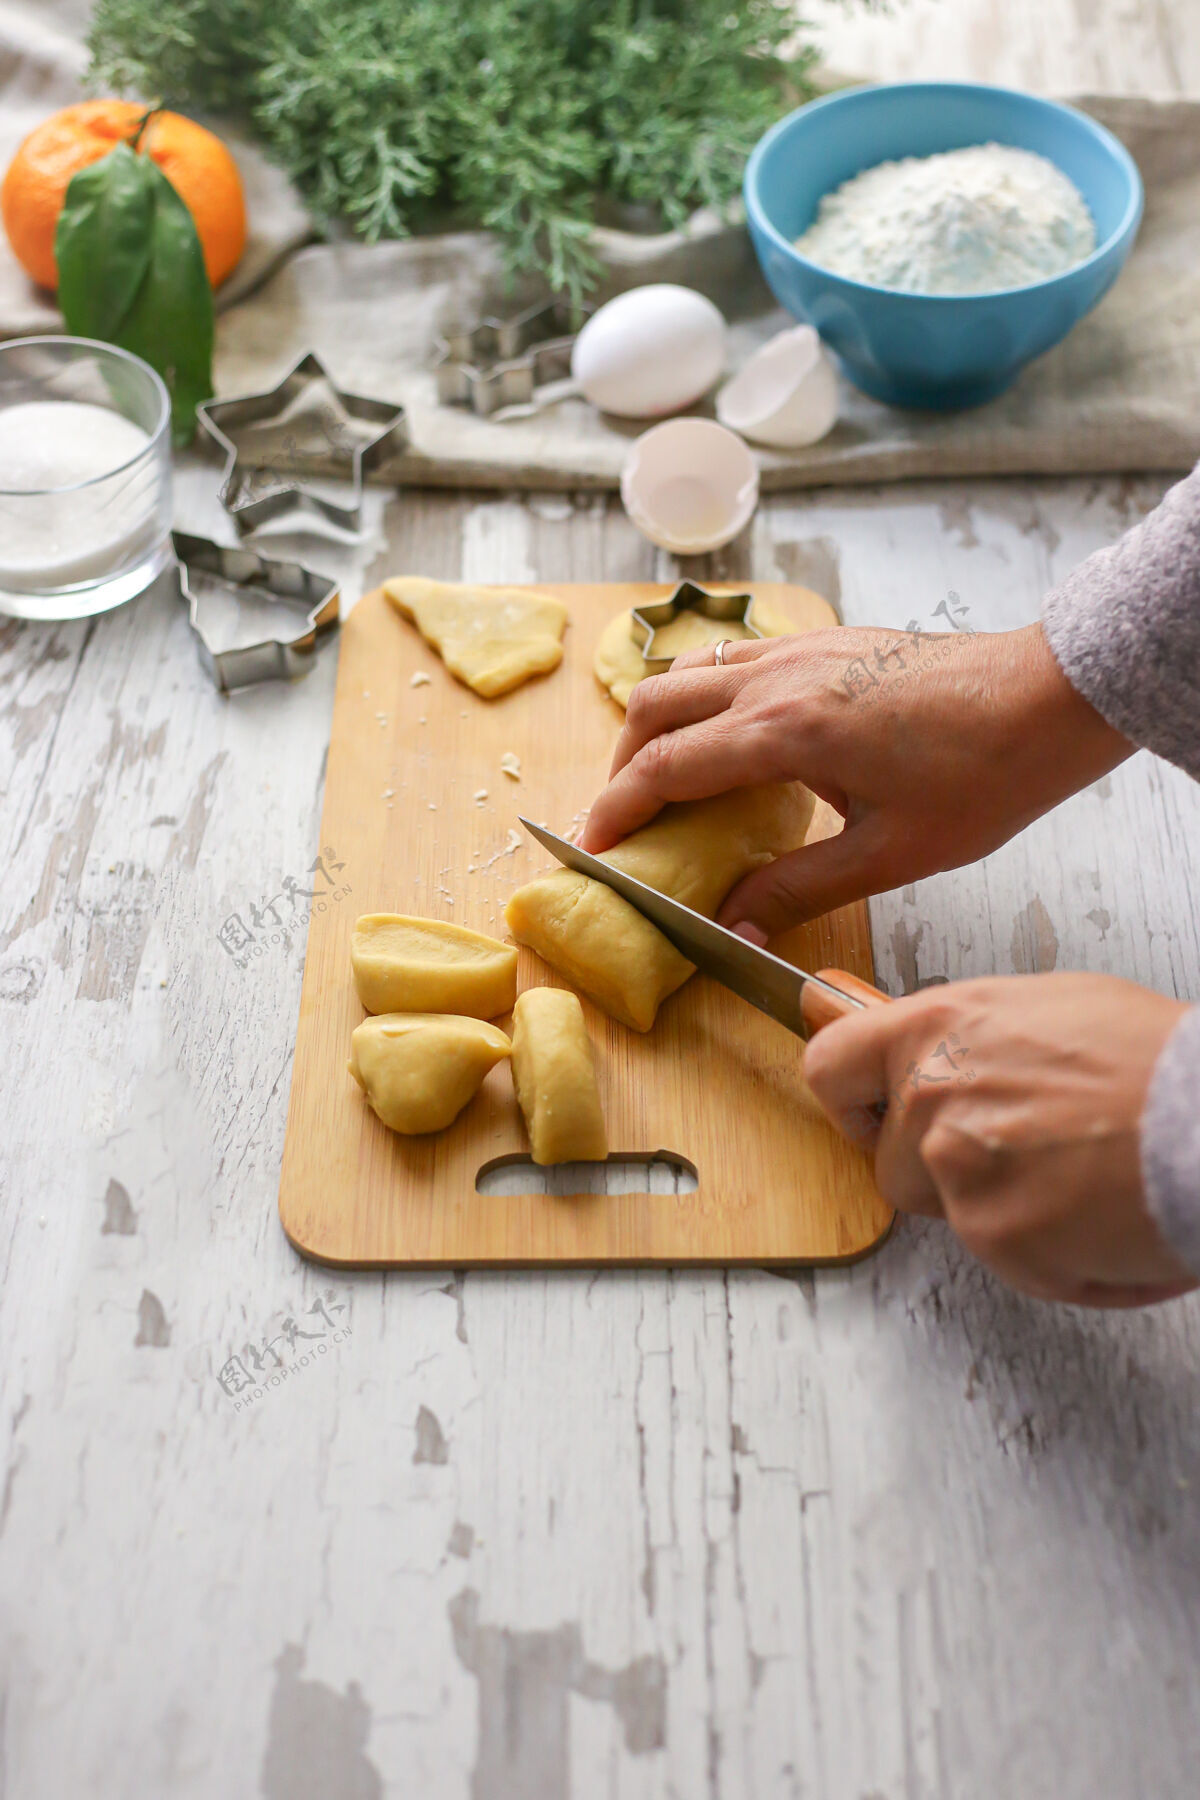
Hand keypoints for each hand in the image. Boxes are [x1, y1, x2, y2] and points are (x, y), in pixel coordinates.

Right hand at [581, 624, 1131, 940]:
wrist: (1051, 699)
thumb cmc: (984, 777)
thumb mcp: (889, 855)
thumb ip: (798, 889)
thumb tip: (734, 930)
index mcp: (783, 732)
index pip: (665, 768)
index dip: (618, 810)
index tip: (592, 845)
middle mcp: (777, 678)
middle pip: (654, 706)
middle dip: (622, 762)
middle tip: (623, 818)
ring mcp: (800, 648)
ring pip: (689, 673)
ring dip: (658, 724)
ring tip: (665, 780)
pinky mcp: (827, 639)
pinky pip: (734, 659)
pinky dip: (704, 697)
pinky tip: (730, 739)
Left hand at [803, 972, 1194, 1307]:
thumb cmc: (1152, 1059)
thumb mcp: (1047, 1009)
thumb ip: (974, 1041)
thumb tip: (952, 1057)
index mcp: (938, 1029)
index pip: (832, 1066)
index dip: (847, 1100)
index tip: (865, 1115)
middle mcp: (933, 1095)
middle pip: (892, 1162)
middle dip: (943, 1172)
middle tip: (1017, 1156)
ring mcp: (957, 1170)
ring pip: (947, 1216)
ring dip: (998, 1212)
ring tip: (1073, 1178)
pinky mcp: (996, 1237)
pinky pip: (1009, 1263)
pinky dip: (1056, 1256)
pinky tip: (1102, 1215)